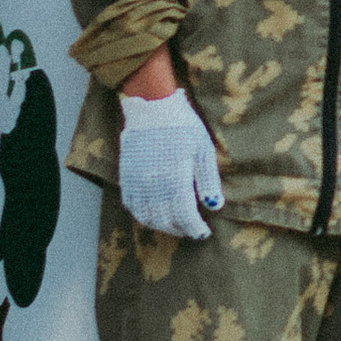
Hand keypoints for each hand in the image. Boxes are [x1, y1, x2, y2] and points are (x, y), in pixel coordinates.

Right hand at [116, 83, 223, 238]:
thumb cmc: (182, 126)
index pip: (184, 216)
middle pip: (165, 221)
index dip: (195, 229)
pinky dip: (143, 215)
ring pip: (146, 217)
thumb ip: (208, 181)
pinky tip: (154, 214)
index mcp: (175, 179)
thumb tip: (214, 207)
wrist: (151, 108)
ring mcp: (136, 182)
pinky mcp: (125, 177)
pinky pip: (131, 205)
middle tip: (191, 230)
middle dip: (180, 230)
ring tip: (175, 225)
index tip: (203, 232)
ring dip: (162, 226)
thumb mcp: (203, 149)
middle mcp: (152, 185)